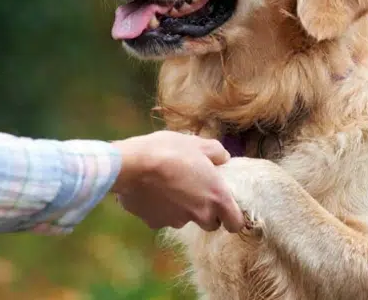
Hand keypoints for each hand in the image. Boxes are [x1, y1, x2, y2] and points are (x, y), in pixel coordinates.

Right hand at [111, 130, 245, 232]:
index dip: (232, 216)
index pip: (235, 223)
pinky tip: (149, 191)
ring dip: (180, 208)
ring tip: (166, 187)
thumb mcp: (197, 143)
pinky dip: (158, 208)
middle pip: (210, 223)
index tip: (225, 208)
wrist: (132, 164)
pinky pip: (160, 217)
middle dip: (205, 212)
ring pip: (183, 219)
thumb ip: (216, 152)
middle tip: (194, 192)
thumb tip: (223, 158)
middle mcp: (200, 215)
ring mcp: (176, 221)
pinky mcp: (154, 222)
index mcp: (217, 197)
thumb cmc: (169, 151)